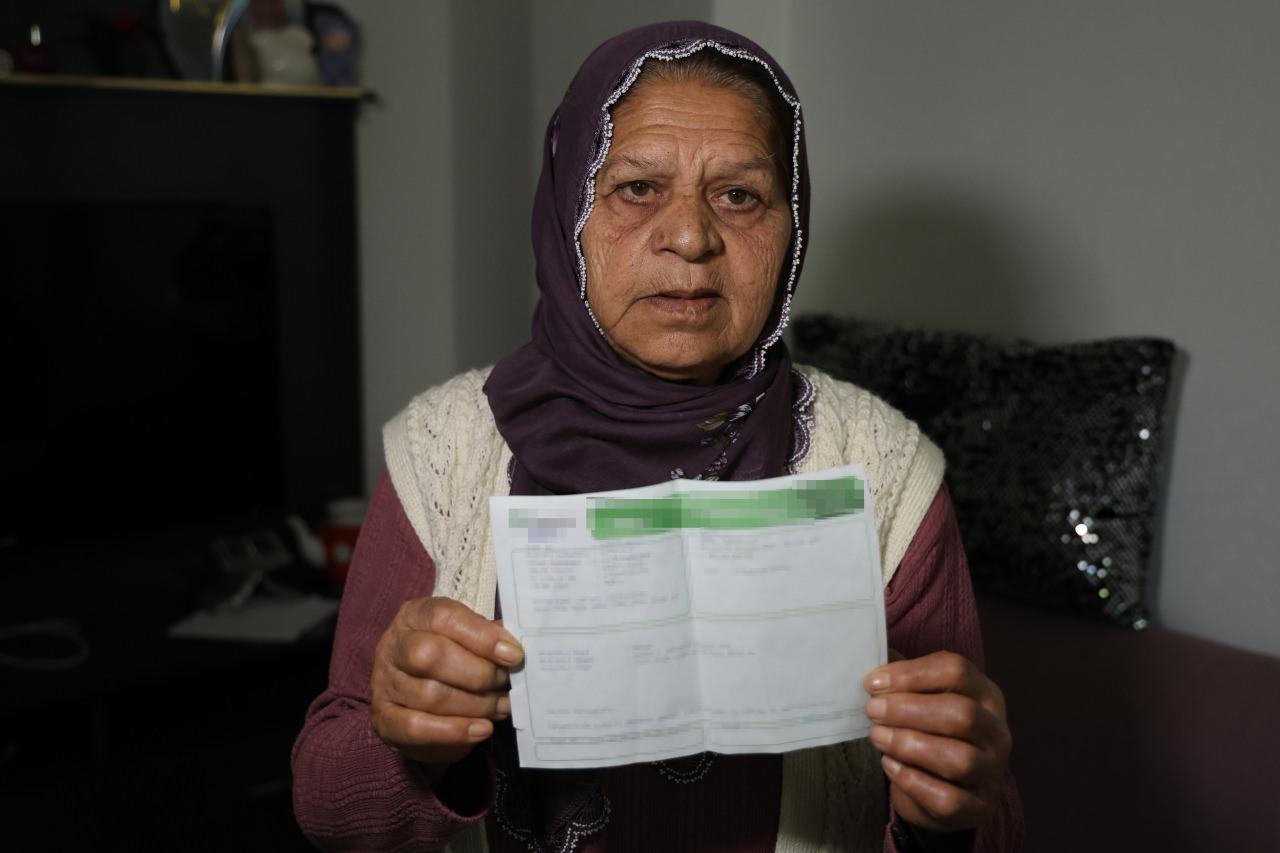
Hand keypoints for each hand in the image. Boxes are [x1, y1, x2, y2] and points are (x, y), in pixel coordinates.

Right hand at [370, 597, 523, 771]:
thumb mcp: (467, 639)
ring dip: (475, 705)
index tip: (514, 655)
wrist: (420, 703)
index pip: (444, 617)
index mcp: (415, 616)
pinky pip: (416, 728)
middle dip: (478, 673)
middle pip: (430, 655)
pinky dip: (454, 731)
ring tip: (501, 707)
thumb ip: (488, 637)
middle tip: (506, 683)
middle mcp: (393, 646)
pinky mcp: (384, 720)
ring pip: (429, 695)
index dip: (481, 636)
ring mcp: (384, 684)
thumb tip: (513, 649)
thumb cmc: (452, 660)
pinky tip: (481, 729)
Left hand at [863, 650, 1010, 835]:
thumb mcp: (921, 698)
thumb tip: (872, 659)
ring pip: (957, 759)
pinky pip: (947, 799)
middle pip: (960, 714)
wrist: (944, 787)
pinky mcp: (979, 807)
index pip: (956, 671)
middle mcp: (996, 731)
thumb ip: (901, 677)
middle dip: (907, 711)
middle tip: (872, 711)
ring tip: (878, 737)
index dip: (910, 674)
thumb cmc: (929, 731)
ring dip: (908, 745)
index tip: (873, 682)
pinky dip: (912, 781)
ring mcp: (992, 772)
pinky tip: (891, 766)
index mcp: (985, 694)